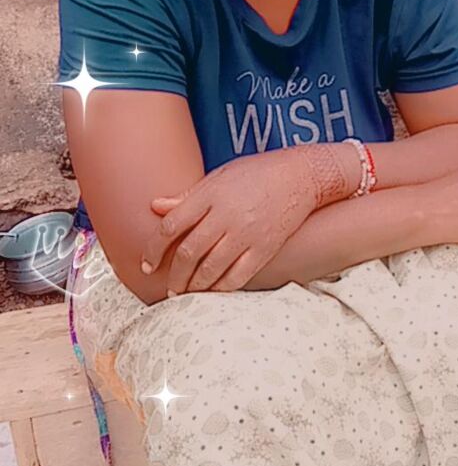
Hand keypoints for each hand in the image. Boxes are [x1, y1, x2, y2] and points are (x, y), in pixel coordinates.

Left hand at [141, 149, 318, 294]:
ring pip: (210, 269)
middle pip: (188, 253)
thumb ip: (188, 196)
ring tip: (185, 292)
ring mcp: (246, 234)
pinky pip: (236, 276)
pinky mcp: (264, 248)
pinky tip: (212, 291)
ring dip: (193, 286)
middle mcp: (225, 215)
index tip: (147, 264)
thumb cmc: (257, 173)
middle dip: (174, 275)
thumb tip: (155, 206)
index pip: (171, 226)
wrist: (301, 176)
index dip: (154, 249)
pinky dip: (219, 288)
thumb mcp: (219, 176)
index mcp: (210, 195)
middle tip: (169, 286)